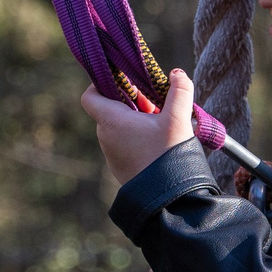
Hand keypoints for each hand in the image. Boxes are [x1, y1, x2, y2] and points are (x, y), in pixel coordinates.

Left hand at [81, 68, 198, 190]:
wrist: (168, 198)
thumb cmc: (169, 155)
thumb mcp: (179, 119)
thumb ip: (180, 91)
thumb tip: (178, 73)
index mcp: (111, 121)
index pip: (90, 96)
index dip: (103, 84)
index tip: (125, 82)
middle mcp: (105, 137)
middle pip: (110, 109)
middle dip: (132, 102)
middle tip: (155, 105)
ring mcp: (111, 155)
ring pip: (118, 128)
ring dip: (137, 121)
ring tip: (162, 126)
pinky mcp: (120, 168)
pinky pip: (123, 145)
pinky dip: (137, 138)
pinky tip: (159, 144)